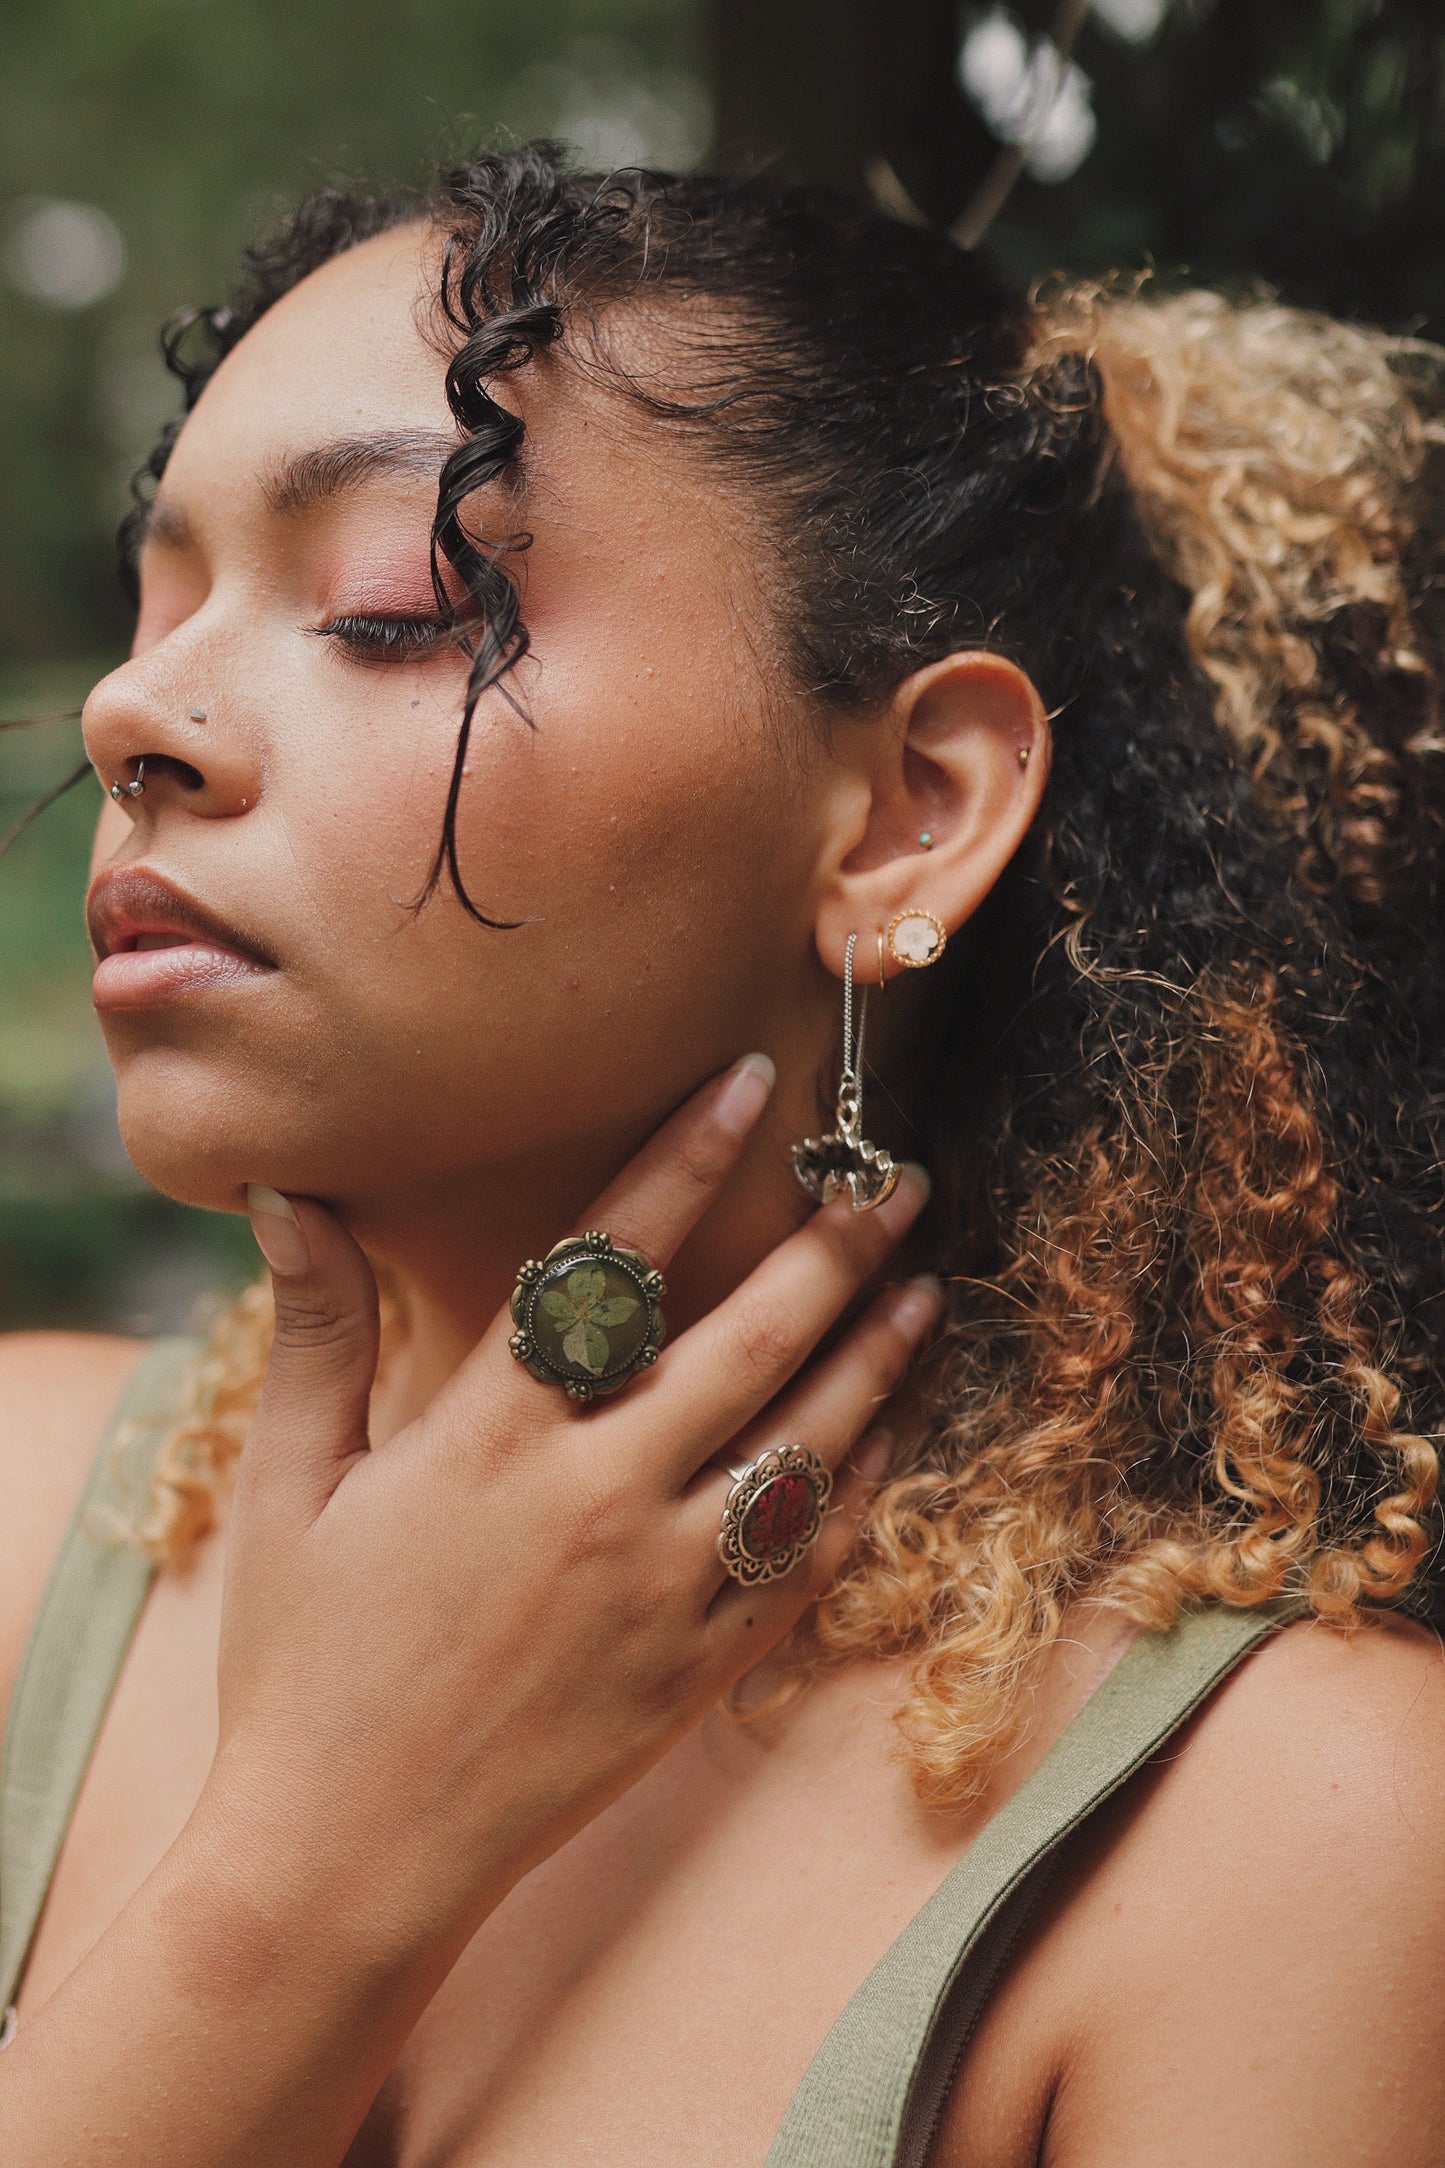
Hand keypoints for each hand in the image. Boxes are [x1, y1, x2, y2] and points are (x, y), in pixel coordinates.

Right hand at [213, 1055, 937, 1959]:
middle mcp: (593, 1495)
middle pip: (746, 1340)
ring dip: (874, 1359)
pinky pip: (804, 1561)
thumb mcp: (290, 1486)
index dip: (686, 1157)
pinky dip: (856, 1492)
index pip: (609, 1258)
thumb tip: (286, 1196)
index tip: (754, 1083)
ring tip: (924, 1285)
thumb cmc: (305, 1662)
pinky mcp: (698, 1669)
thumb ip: (315, 1332)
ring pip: (801, 1443)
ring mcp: (660, 1587)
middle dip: (832, 1247)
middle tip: (897, 1177)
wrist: (349, 1856)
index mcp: (489, 1433)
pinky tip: (891, 1438)